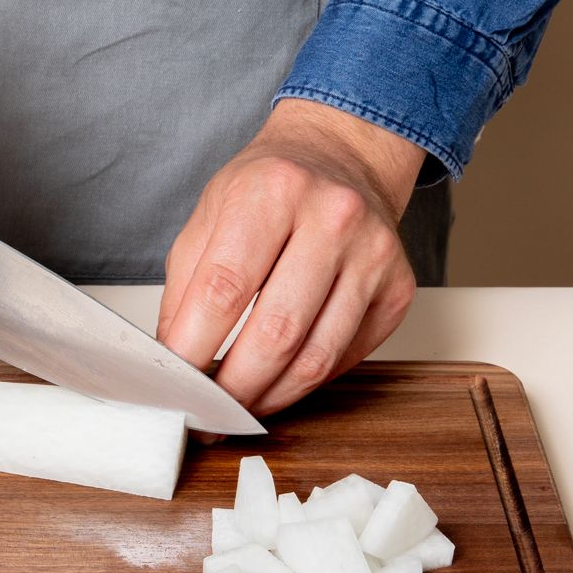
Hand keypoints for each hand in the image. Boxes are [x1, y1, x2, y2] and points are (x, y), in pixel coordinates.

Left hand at [157, 99, 426, 416]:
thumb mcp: (209, 214)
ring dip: (271, 395)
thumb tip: (174, 359)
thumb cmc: (269, 188)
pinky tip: (281, 381)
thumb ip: (186, 287)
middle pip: (277, 332)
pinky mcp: (399, 287)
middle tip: (207, 412)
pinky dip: (308, 381)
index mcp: (274, 190)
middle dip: (234, 387)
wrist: (339, 159)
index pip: (226, 288)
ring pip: (318, 356)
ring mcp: (374, 254)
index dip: (194, 347)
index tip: (174, 383)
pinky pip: (347, 356)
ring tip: (240, 406)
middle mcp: (333, 217)